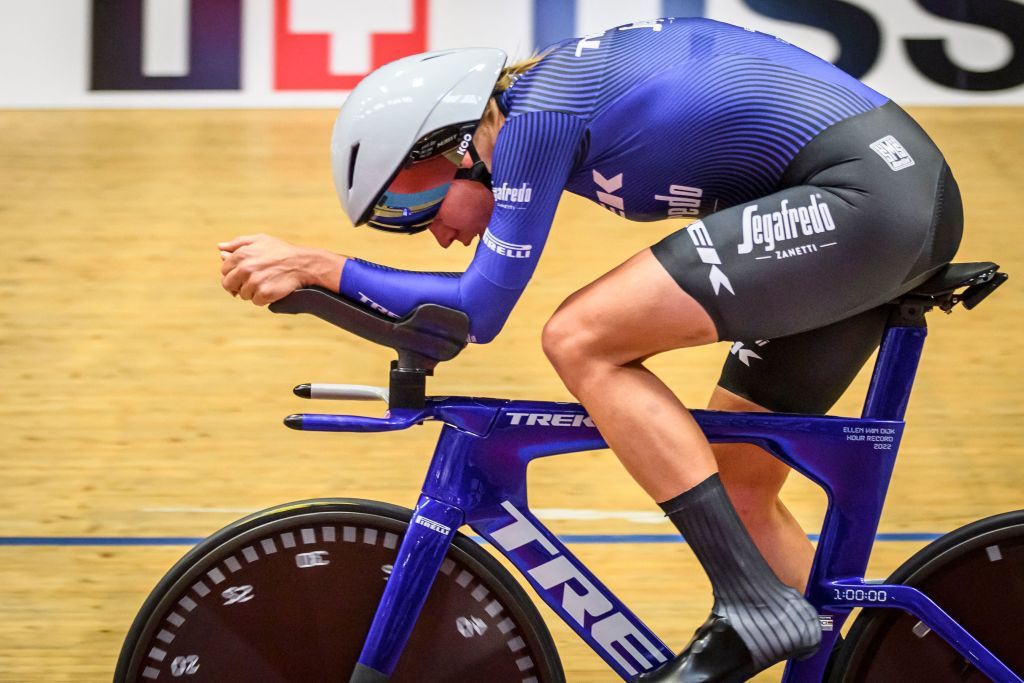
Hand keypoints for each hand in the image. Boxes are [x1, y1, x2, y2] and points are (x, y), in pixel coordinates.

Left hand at [218, 234, 344, 305]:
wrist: (302, 264)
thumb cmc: (281, 251)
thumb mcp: (260, 240)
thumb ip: (238, 243)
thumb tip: (219, 248)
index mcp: (241, 254)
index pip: (224, 270)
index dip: (233, 273)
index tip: (245, 273)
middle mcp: (245, 268)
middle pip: (228, 285)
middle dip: (238, 285)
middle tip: (253, 281)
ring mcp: (254, 282)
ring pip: (242, 294)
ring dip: (252, 292)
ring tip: (266, 282)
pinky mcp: (264, 294)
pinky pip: (256, 301)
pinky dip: (263, 298)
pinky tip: (272, 289)